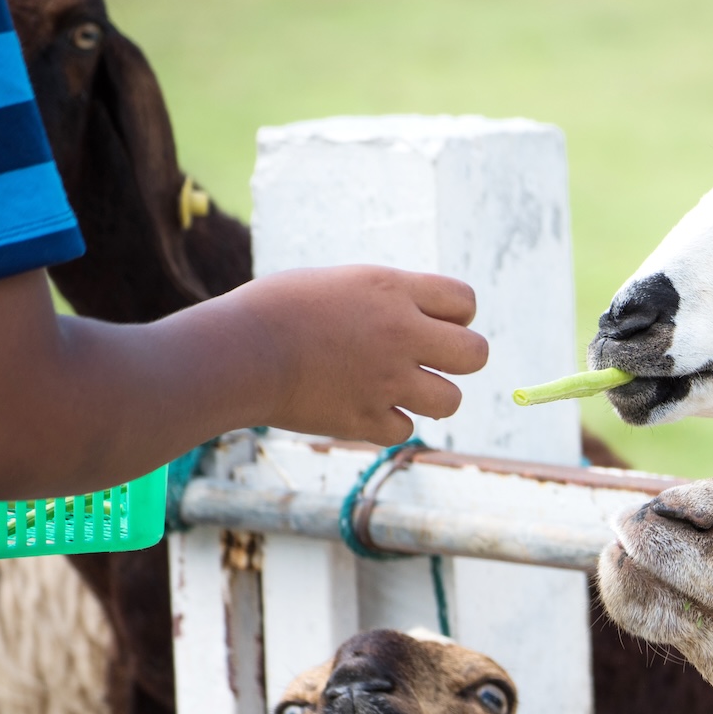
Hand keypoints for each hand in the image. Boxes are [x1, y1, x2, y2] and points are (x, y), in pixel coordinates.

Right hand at [232, 266, 487, 443]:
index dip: (457, 315)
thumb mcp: (340, 284)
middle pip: (476, 354)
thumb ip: (388, 299)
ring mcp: (386, 380)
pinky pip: (404, 429)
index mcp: (392, 289)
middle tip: (432, 361)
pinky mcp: (366, 420)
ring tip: (399, 388)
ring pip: (450, 400)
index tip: (433, 323)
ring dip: (431, 397)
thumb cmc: (277, 309)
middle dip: (461, 358)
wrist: (236, 351)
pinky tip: (362, 407)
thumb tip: (426, 317)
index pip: (465, 300)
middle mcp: (399, 333)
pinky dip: (388, 423)